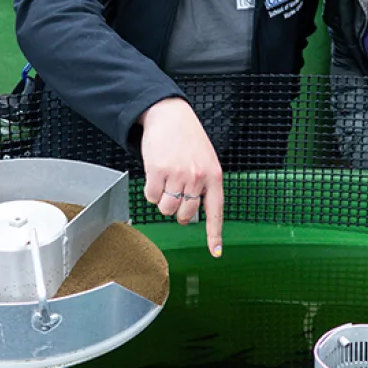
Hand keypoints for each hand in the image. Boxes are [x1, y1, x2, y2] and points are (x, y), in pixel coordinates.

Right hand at [138, 97, 223, 256]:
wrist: (170, 116)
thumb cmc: (188, 139)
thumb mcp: (206, 160)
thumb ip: (204, 185)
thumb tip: (192, 212)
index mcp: (214, 177)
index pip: (216, 211)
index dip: (214, 234)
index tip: (215, 252)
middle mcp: (198, 178)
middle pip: (184, 215)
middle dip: (177, 210)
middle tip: (175, 193)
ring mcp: (178, 175)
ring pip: (166, 209)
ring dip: (162, 200)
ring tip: (166, 181)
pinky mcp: (158, 172)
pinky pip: (151, 197)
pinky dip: (150, 191)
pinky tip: (156, 175)